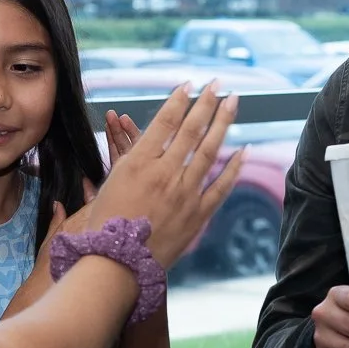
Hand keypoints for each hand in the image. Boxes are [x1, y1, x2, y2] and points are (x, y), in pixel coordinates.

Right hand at [85, 84, 241, 267]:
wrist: (117, 264)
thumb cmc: (105, 224)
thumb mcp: (110, 183)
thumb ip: (130, 158)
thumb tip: (144, 134)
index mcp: (138, 163)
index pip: (165, 123)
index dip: (179, 100)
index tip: (190, 84)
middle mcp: (164, 174)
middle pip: (191, 130)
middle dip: (206, 103)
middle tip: (219, 84)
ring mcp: (184, 194)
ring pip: (209, 151)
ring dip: (223, 124)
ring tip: (233, 102)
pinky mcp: (197, 214)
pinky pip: (221, 186)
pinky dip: (234, 167)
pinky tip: (244, 149)